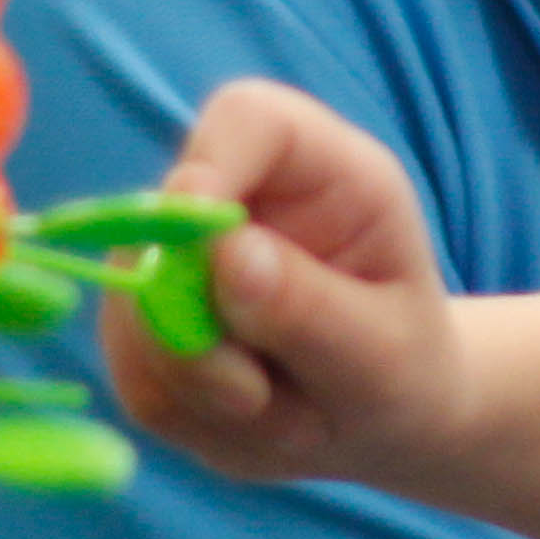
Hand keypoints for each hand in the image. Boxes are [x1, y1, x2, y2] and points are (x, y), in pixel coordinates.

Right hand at [102, 78, 464, 489]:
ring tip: (292, 415)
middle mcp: (238, 199)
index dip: (208, 166)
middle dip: (199, 333)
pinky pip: (138, 380)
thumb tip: (227, 255)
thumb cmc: (404, 366)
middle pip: (159, 227)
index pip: (246, 118)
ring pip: (135, 319)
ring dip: (207, 392)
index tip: (203, 233)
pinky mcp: (146, 326)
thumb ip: (312, 305)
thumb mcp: (385, 349)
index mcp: (321, 170)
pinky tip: (256, 420)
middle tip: (257, 396)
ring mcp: (179, 260)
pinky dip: (195, 419)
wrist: (384, 418)